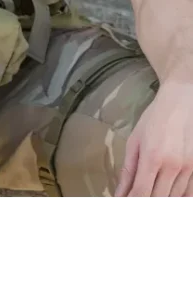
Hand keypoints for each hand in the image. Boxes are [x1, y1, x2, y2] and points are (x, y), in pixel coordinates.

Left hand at [115, 78, 192, 198]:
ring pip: (174, 198)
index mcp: (152, 157)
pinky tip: (167, 191)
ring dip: (161, 198)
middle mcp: (172, 166)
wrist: (181, 102)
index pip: (141, 193)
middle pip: (158, 199)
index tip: (126, 203)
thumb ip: (127, 171)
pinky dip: (177, 196)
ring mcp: (187, 168)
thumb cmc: (154, 119)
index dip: (132, 202)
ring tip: (152, 189)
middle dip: (145, 201)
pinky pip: (188, 192)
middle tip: (138, 195)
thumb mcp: (134, 141)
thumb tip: (119, 194)